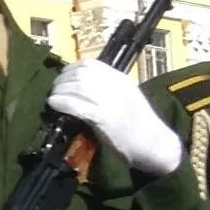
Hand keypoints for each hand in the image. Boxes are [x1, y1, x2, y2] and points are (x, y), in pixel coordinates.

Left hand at [47, 59, 184, 177]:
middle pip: (81, 74)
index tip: (62, 77)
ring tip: (53, 98)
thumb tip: (77, 86)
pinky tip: (54, 104)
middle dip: (62, 80)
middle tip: (54, 90)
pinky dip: (62, 102)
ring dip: (60, 91)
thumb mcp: (125, 97)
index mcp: (121, 79)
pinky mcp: (106, 118)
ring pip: (77, 87)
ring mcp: (112, 101)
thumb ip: (106, 89)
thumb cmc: (139, 124)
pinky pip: (78, 105)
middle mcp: (116, 86)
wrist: (156, 145)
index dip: (71, 68)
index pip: (90, 64)